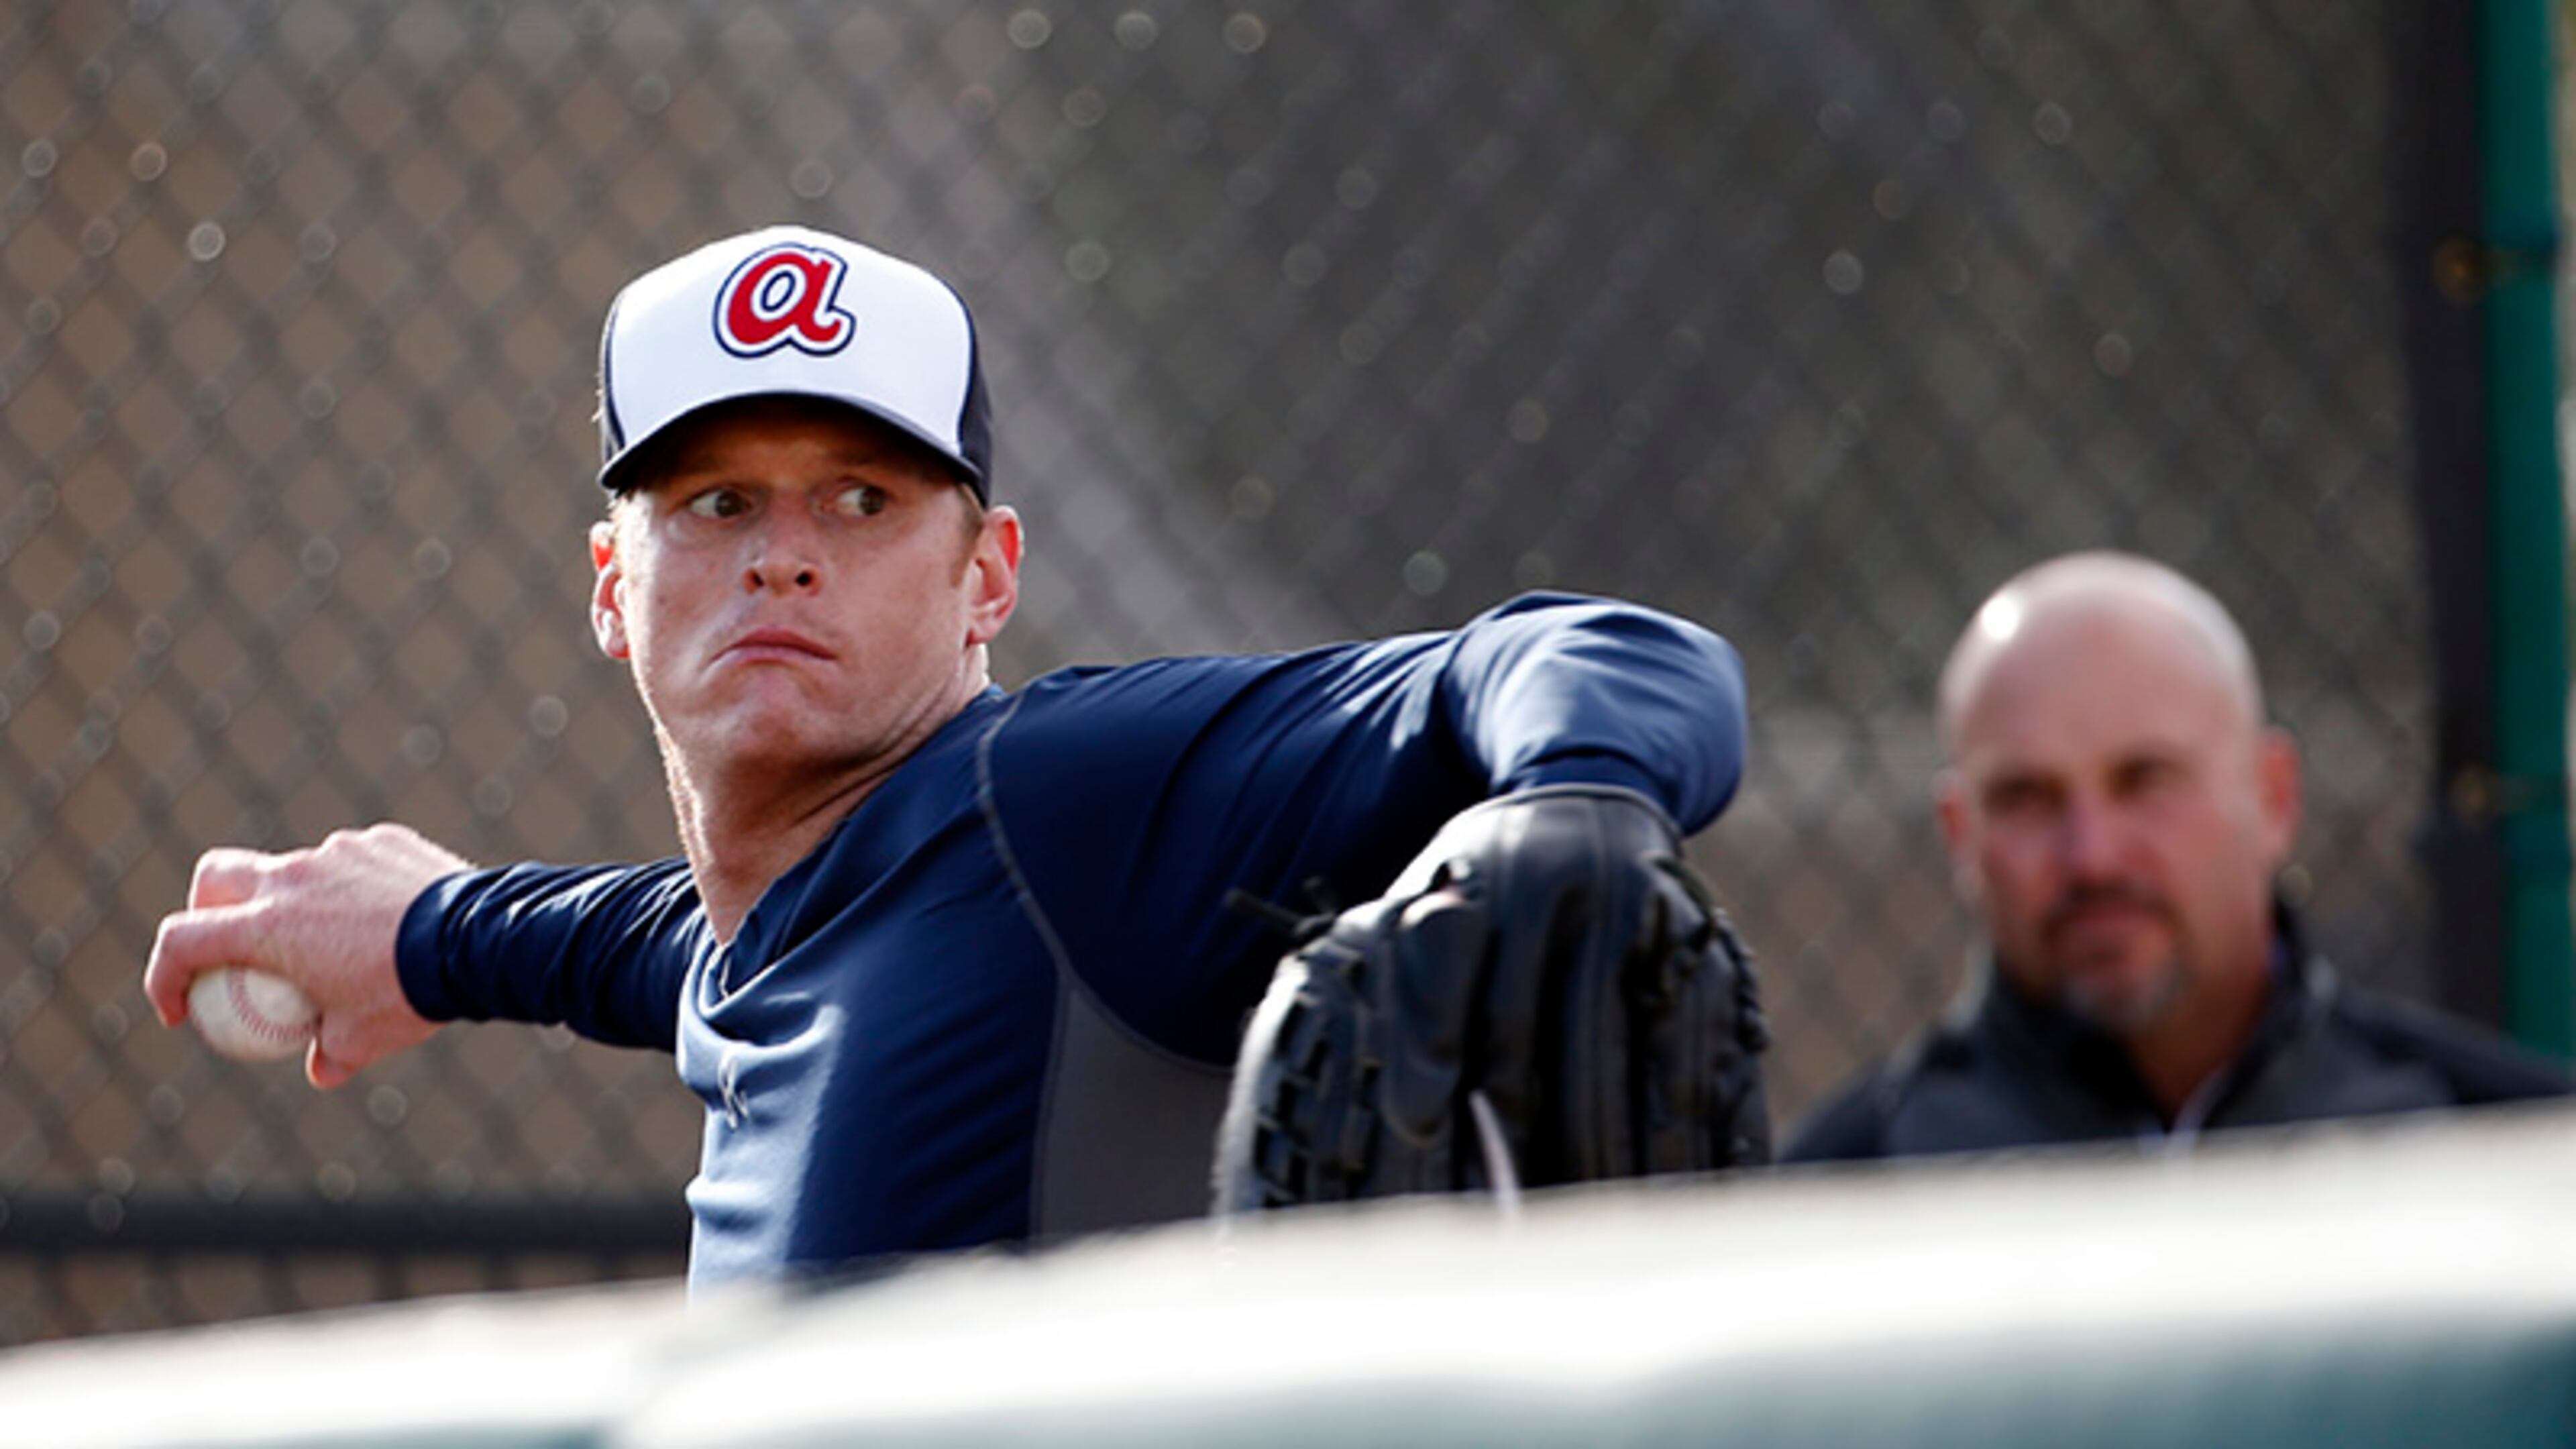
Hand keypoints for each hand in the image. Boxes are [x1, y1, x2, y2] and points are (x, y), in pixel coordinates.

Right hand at [145, 824, 470, 1088]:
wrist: (478, 940)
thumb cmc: (408, 992)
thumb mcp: (363, 1040)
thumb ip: (330, 1055)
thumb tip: (321, 1069)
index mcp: (266, 926)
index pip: (181, 942)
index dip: (165, 977)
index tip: (181, 1009)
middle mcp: (292, 877)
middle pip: (217, 876)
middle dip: (206, 908)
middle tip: (231, 947)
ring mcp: (337, 852)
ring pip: (294, 867)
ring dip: (293, 899)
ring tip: (332, 942)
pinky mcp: (381, 840)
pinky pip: (351, 862)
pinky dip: (350, 887)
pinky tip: (384, 920)